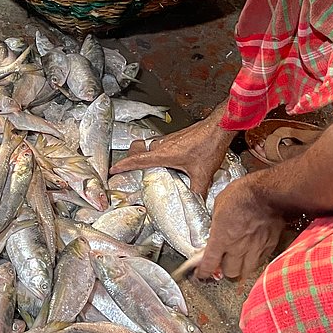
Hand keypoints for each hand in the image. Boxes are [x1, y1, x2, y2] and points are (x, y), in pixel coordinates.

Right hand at [110, 104, 233, 194]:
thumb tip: (197, 204)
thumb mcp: (203, 174)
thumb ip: (198, 192)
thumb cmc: (208, 146)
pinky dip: (160, 152)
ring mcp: (169, 139)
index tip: (113, 169)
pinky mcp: (177, 137)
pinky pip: (161, 145)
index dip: (123, 165)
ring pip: (151, 147)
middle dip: (132, 159)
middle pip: (139, 151)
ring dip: (147, 155)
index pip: (137, 160)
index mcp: (163, 154)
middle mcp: (163, 145)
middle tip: (129, 168)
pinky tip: (172, 161)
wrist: (219, 128)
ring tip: (151, 167)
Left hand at [194, 174, 285, 280]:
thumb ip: (216, 224)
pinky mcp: (269, 246)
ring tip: (238, 261)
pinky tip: (252, 253)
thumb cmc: (241, 194)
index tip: (202, 273)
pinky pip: (260, 261)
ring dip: (240, 268)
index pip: (210, 264)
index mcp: (222, 238)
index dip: (204, 272)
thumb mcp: (218, 206)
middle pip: (230, 272)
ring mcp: (255, 248)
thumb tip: (216, 231)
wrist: (267, 192)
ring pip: (247, 271)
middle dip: (224, 269)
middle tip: (223, 262)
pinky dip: (254, 260)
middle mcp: (238, 247)